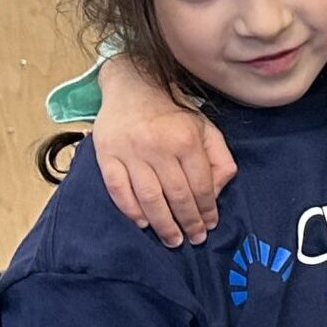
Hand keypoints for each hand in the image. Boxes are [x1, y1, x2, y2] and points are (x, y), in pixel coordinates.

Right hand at [92, 58, 234, 245]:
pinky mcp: (106, 155)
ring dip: (162, 224)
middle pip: (176, 195)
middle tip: (193, 239)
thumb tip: (215, 193)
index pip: (200, 185)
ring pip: (148, 197)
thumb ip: (220, 160)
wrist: (133, 87)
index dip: (206, 210)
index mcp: (187, 140)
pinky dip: (130, 210)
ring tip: (172, 239)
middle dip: (187, 222)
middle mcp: (158, 147)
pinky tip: (142, 223)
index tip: (209, 226)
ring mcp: (130, 152)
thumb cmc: (175, 113)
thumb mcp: (207, 130)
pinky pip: (118, 189)